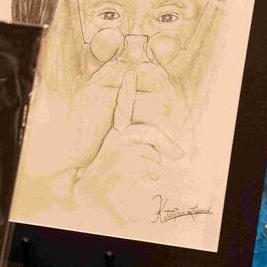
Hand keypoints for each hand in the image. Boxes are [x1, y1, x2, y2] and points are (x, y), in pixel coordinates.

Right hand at [74, 70, 183, 211]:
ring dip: (152, 167)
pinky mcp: (131, 164)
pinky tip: (139, 182)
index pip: (122, 108)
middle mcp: (118, 138)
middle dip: (166, 145)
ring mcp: (124, 150)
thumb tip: (174, 152)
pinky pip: (155, 168)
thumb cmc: (105, 174)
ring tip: (134, 174)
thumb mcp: (119, 154)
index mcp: (114, 132)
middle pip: (150, 134)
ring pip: (153, 154)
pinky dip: (153, 178)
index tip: (130, 74)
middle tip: (179, 154)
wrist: (88, 192)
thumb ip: (141, 146)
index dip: (126, 91)